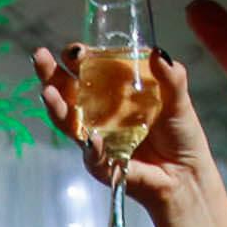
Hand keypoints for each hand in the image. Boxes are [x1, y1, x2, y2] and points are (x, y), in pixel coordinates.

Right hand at [31, 42, 224, 221]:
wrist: (186, 175)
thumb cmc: (179, 135)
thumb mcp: (179, 101)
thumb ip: (172, 78)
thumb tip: (160, 53)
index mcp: (113, 90)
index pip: (87, 68)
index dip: (78, 57)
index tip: (76, 51)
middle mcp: (98, 111)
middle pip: (66, 90)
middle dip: (50, 74)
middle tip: (40, 57)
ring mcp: (96, 137)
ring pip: (68, 121)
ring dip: (56, 107)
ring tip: (48, 94)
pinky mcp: (102, 164)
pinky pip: (91, 155)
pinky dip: (91, 147)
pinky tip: (92, 139)